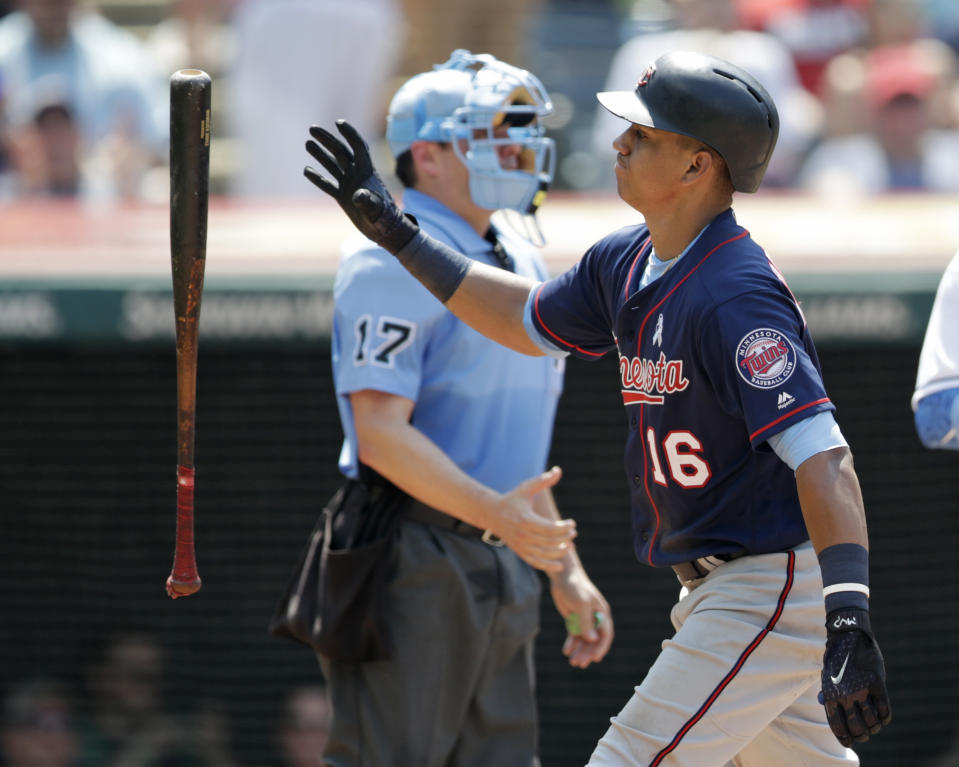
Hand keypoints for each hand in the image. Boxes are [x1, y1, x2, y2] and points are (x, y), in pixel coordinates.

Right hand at [304, 120, 418, 253]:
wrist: (386, 231)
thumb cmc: (385, 218)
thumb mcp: (378, 209)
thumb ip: (369, 201)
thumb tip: (359, 195)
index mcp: (368, 172)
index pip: (358, 147)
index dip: (350, 134)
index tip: (338, 123)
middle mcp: (357, 175)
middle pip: (341, 152)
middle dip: (327, 139)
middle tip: (312, 129)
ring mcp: (349, 184)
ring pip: (332, 165)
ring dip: (320, 154)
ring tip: (308, 143)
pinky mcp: (343, 197)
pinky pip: (328, 184)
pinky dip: (318, 178)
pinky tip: (307, 170)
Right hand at [486, 467, 575, 573]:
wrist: (491, 513)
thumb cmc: (512, 499)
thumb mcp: (526, 488)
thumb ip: (543, 480)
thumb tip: (558, 470)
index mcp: (525, 520)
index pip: (550, 528)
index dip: (564, 528)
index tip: (572, 523)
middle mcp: (522, 535)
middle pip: (549, 541)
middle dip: (565, 538)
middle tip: (573, 533)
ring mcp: (520, 545)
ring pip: (544, 554)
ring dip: (560, 552)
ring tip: (570, 545)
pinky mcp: (519, 552)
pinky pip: (535, 562)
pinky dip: (548, 565)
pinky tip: (560, 565)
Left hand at [550, 566, 613, 667]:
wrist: (562, 576)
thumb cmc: (574, 586)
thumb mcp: (580, 604)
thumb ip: (586, 622)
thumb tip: (592, 640)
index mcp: (602, 613)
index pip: (606, 634)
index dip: (601, 647)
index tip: (595, 659)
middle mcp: (595, 618)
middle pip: (594, 641)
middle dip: (588, 653)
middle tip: (579, 664)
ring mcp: (584, 619)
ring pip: (584, 640)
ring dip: (579, 651)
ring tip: (572, 662)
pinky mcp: (574, 619)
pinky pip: (574, 635)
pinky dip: (571, 644)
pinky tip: (566, 651)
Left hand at [819, 608, 891, 745]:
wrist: (848, 635)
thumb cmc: (836, 656)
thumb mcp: (826, 674)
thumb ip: (826, 691)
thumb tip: (821, 704)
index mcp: (830, 695)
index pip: (838, 727)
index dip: (845, 738)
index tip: (850, 741)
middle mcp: (845, 695)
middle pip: (858, 729)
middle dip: (862, 735)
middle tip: (864, 734)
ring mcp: (862, 690)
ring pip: (873, 722)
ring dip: (875, 727)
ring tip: (873, 724)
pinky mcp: (877, 684)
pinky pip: (885, 710)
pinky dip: (884, 717)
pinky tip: (882, 715)